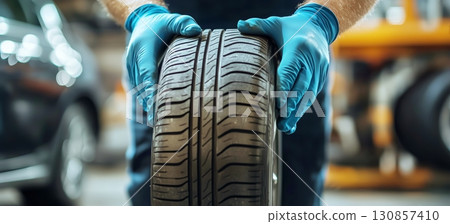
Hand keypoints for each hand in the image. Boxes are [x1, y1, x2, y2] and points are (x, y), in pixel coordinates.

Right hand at [125, 4, 200, 125]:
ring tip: (155, 123)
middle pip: (140, 85)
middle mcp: (133, 60)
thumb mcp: (173, 20)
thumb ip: (184, 24)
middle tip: (157, 121)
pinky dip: (143, 101)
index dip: (149, 89)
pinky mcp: (133, 72)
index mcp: (142, 49)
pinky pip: (137, 89)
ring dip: (144, 105)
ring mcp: (131, 67)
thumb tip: (196, 31)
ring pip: (136, 89)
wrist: (143, 21)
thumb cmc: (161, 23)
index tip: (155, 104)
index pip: (146, 72)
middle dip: (148, 103)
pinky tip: (151, 114)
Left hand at [237, 3, 338, 133]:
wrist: (319, 26)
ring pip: (309, 94)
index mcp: (299, 47)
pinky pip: (312, 94)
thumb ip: (258, 25)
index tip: (276, 107)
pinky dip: (303, 107)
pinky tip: (293, 119)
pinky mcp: (322, 75)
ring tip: (286, 127)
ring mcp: (320, 68)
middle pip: (301, 87)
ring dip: (298, 112)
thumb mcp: (275, 23)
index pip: (290, 72)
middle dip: (291, 107)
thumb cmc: (291, 27)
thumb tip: (239, 25)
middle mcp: (313, 59)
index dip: (284, 90)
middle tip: (280, 124)